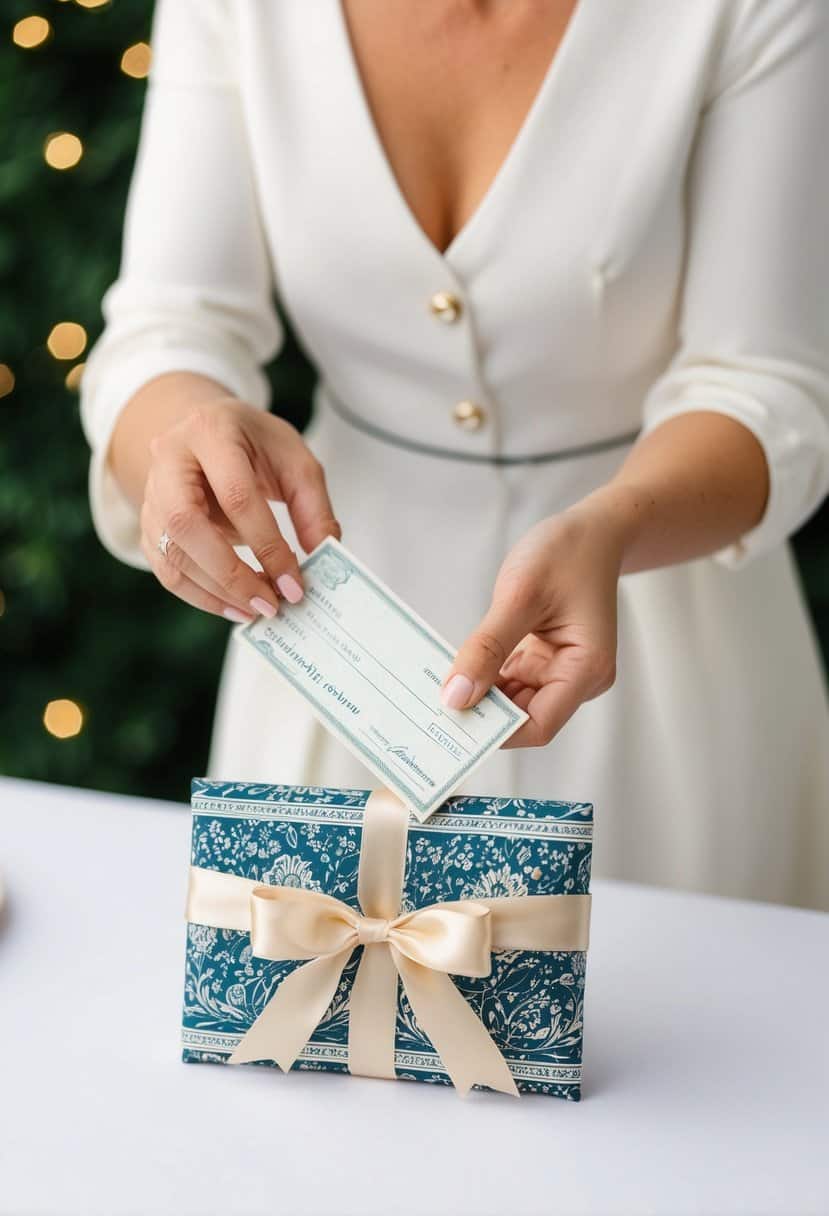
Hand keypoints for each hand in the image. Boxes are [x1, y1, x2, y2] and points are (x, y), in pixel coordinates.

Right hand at [140, 398, 339, 620]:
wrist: (207, 432)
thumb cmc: (254, 444)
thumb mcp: (295, 460)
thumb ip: (313, 508)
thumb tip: (324, 557)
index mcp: (210, 431)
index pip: (236, 495)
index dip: (266, 545)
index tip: (294, 583)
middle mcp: (169, 458)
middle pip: (186, 524)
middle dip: (231, 574)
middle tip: (269, 604)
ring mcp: (151, 492)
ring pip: (171, 553)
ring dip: (215, 592)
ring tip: (257, 609)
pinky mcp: (148, 522)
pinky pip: (165, 569)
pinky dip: (200, 596)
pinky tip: (234, 606)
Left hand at [440, 499, 626, 746]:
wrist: (592, 529)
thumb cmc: (567, 553)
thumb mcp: (520, 596)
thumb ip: (486, 649)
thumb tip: (456, 697)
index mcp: (586, 669)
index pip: (539, 725)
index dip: (496, 731)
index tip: (452, 721)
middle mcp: (579, 678)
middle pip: (525, 717)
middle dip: (483, 712)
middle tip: (434, 704)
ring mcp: (563, 670)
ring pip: (514, 700)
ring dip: (481, 694)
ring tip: (440, 686)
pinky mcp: (547, 659)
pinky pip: (512, 679)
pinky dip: (487, 675)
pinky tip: (459, 668)